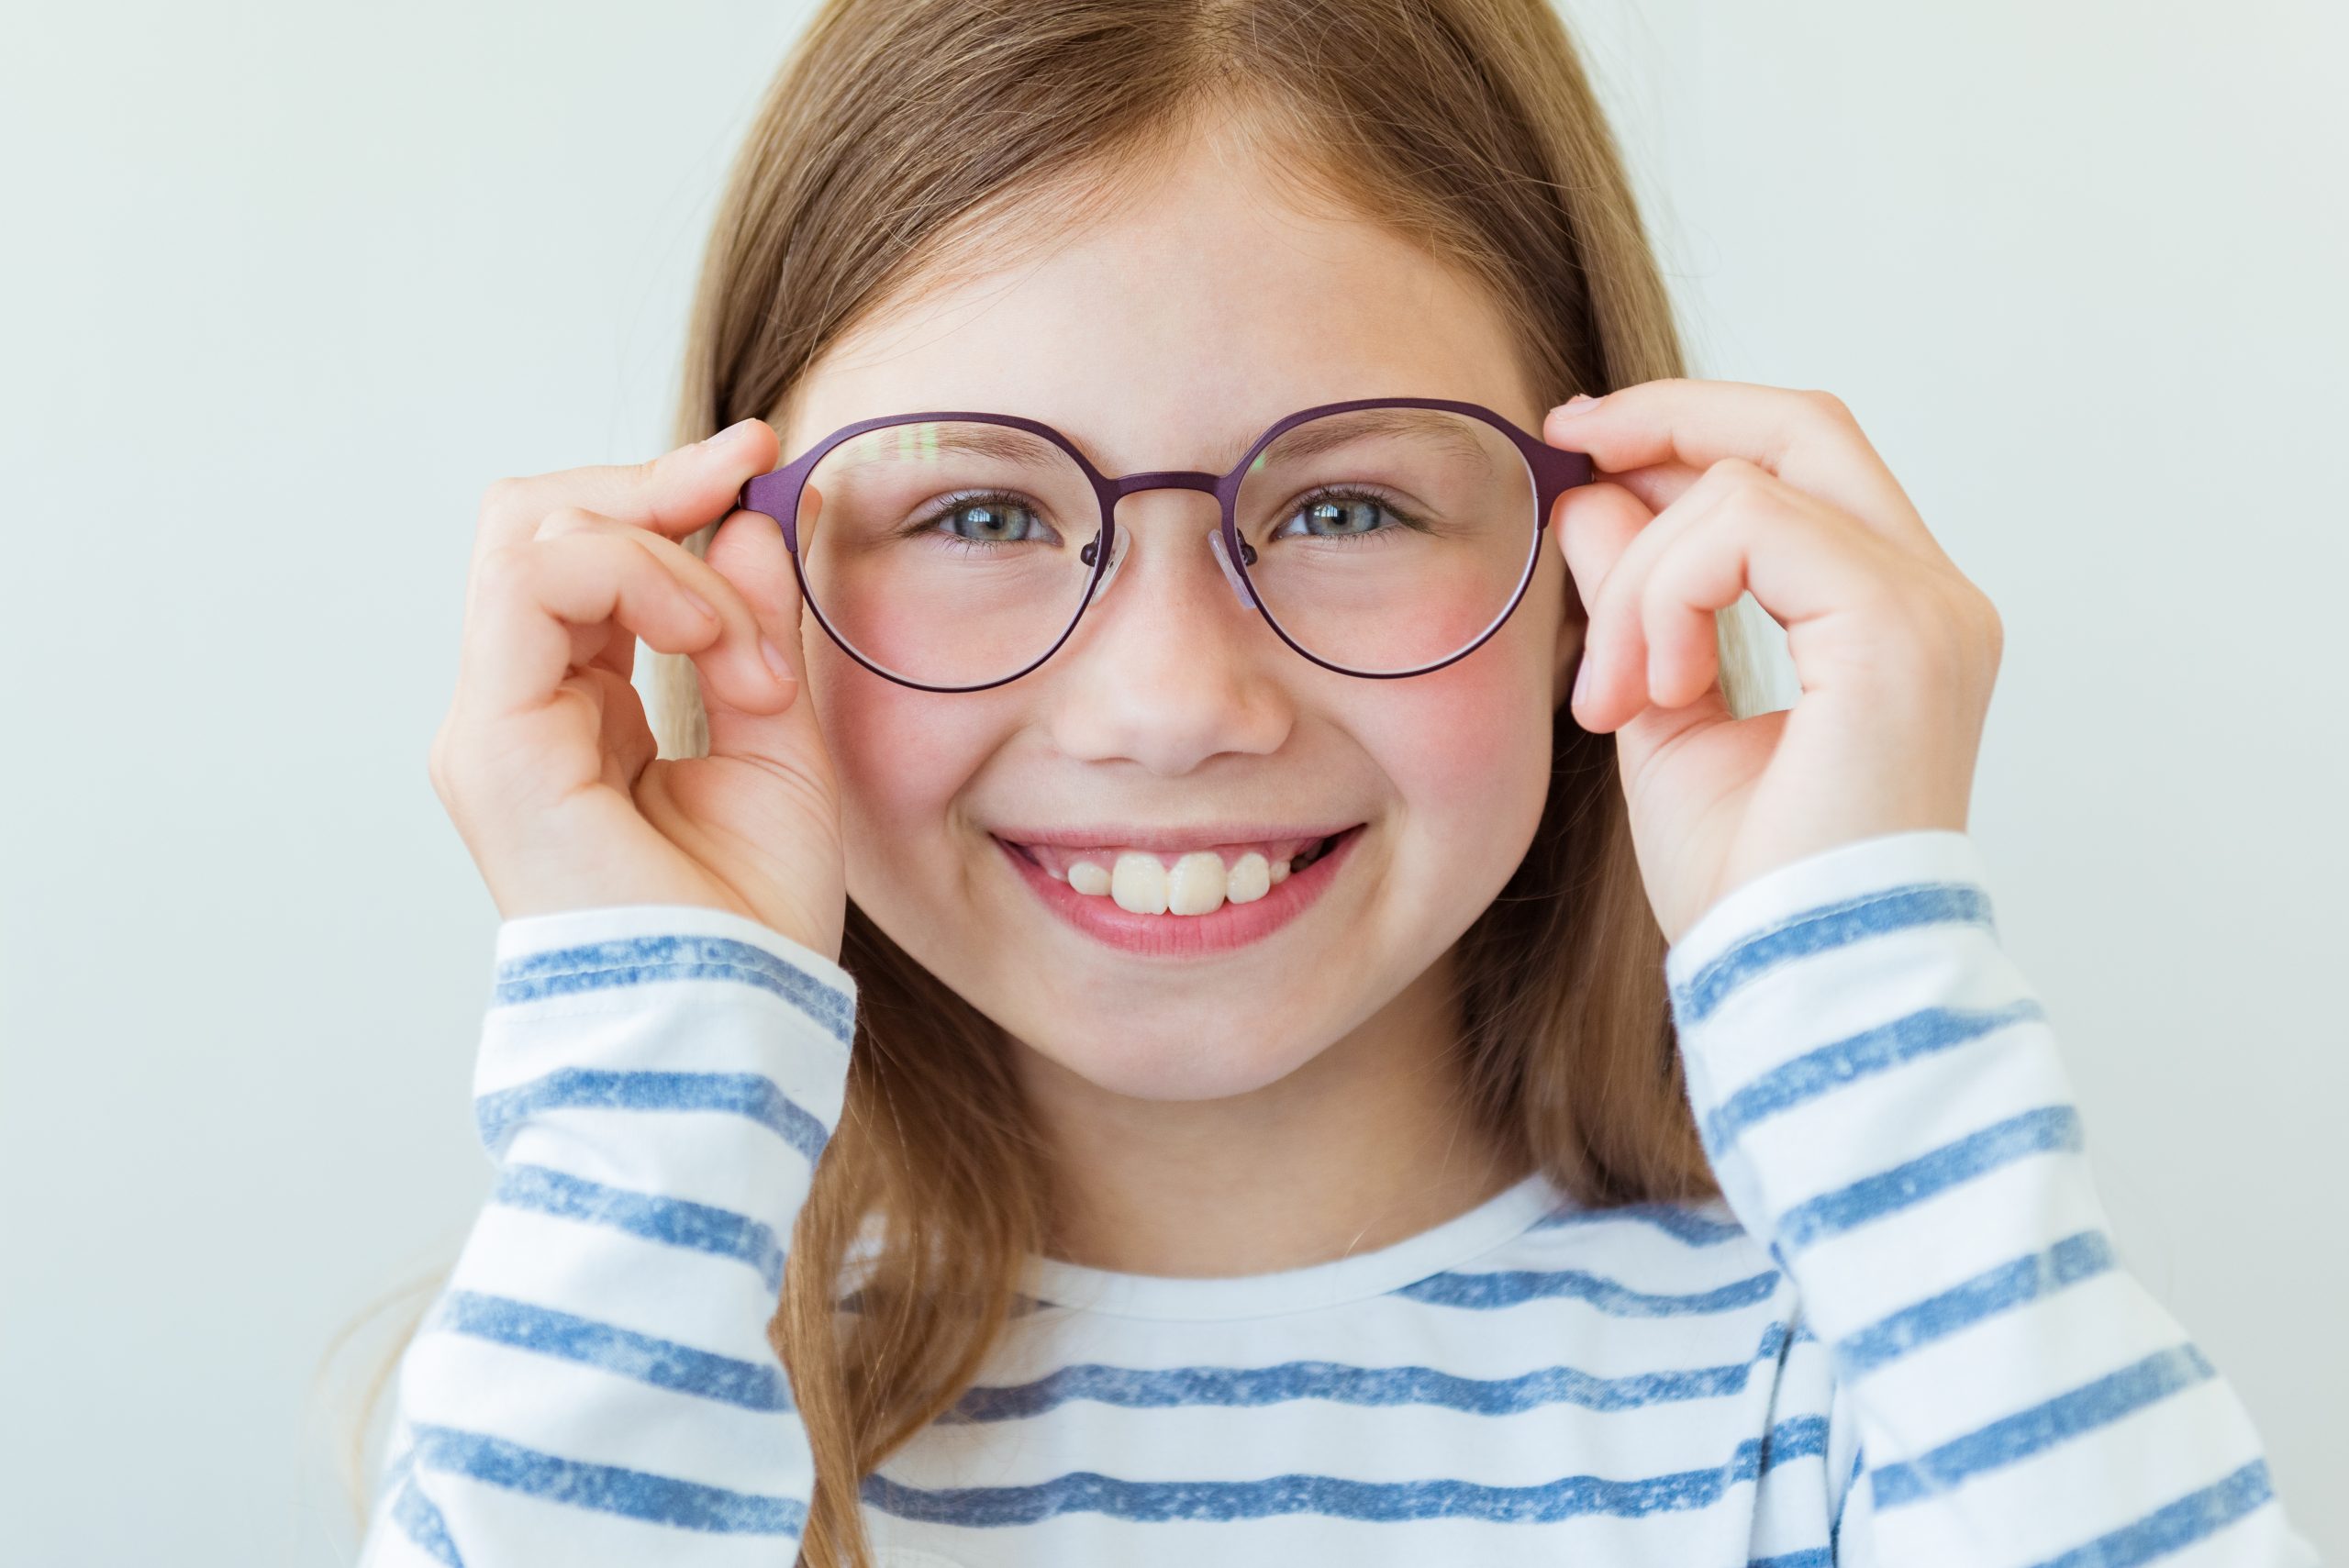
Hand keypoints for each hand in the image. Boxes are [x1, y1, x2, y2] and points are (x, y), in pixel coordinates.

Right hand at [427, 417, 847, 960]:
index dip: (668, 489)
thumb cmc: (753, 919)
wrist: (733, 1025)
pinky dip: (643, 580)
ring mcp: (491, 727)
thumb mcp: (780, 742)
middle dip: (653, 484)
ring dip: (669, 556)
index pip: (580, 551)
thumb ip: (753, 629)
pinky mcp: (493, 745)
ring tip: (748, 655)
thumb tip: (751, 518)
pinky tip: (716, 648)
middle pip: (535, 517)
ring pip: (532, 533)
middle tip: (750, 480)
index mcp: (571, 711)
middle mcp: (513, 709)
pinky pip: (539, 585)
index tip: (765, 456)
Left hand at [1545, 378, 2002, 946]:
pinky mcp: (1897, 627)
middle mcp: (1931, 596)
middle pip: (1802, 424)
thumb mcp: (1665, 712)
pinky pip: (1747, 527)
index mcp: (1890, 615)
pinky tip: (1654, 690)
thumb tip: (1592, 497)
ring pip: (1744, 487)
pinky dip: (1668, 598)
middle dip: (1669, 416)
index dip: (1689, 434)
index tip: (1583, 450)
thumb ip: (1642, 599)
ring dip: (1640, 580)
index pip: (1801, 466)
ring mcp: (1925, 607)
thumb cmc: (1748, 883)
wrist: (1796, 977)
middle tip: (1567, 441)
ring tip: (1613, 694)